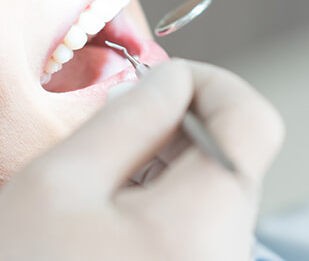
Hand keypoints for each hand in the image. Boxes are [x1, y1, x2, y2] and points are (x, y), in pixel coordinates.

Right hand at [0, 60, 283, 260]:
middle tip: (113, 122)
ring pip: (211, 188)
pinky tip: (109, 207)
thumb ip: (126, 119)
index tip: (158, 79)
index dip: (208, 81)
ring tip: (101, 172)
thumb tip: (170, 78)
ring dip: (163, 160)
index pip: (251, 121)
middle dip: (176, 122)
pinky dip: (159, 197)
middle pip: (231, 155)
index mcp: (198, 230)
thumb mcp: (57, 182)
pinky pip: (196, 224)